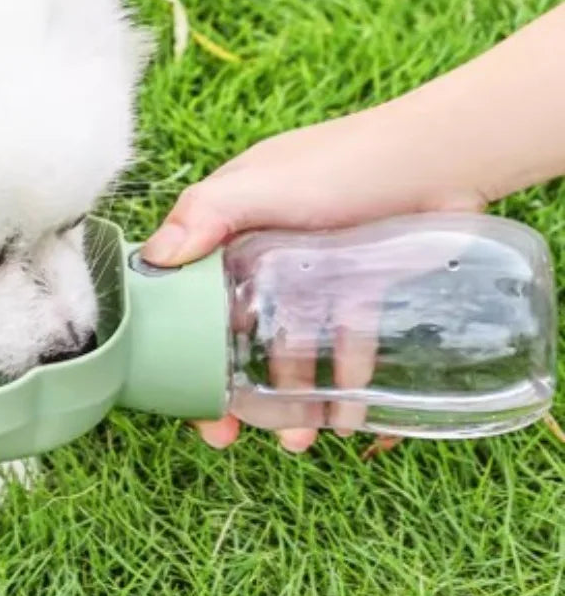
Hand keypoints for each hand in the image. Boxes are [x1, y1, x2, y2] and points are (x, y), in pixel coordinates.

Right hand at [142, 106, 486, 451]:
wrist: (441, 156)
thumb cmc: (343, 163)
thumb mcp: (262, 185)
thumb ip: (206, 215)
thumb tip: (155, 259)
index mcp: (226, 228)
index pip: (185, 294)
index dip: (177, 347)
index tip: (179, 393)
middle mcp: (261, 252)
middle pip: (232, 330)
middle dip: (229, 387)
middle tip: (230, 434)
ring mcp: (311, 274)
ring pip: (288, 345)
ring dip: (288, 396)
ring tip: (300, 439)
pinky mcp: (359, 288)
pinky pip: (344, 343)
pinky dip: (343, 379)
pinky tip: (346, 416)